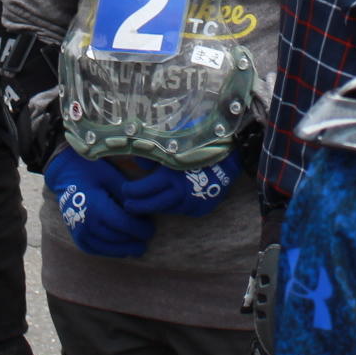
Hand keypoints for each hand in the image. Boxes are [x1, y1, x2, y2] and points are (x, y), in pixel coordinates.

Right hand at [47, 148, 157, 257]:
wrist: (65, 174)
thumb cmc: (91, 171)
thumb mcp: (112, 177)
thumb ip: (128, 196)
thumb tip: (144, 211)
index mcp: (96, 207)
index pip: (125, 225)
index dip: (141, 230)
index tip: (151, 229)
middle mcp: (86, 223)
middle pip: (118, 239)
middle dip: (135, 240)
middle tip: (147, 237)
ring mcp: (79, 232)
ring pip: (107, 248)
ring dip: (124, 249)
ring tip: (138, 248)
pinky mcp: (76, 236)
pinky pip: (94, 250)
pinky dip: (109, 251)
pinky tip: (121, 249)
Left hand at [117, 154, 236, 218]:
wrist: (231, 156)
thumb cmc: (200, 145)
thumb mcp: (174, 143)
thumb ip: (153, 153)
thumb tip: (137, 160)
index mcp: (171, 176)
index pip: (143, 190)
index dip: (130, 192)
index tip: (124, 190)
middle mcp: (181, 193)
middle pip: (153, 205)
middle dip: (138, 206)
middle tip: (128, 206)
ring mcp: (193, 203)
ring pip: (167, 209)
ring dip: (155, 206)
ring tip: (144, 203)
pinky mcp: (202, 209)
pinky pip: (182, 210)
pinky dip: (173, 207)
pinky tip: (167, 202)